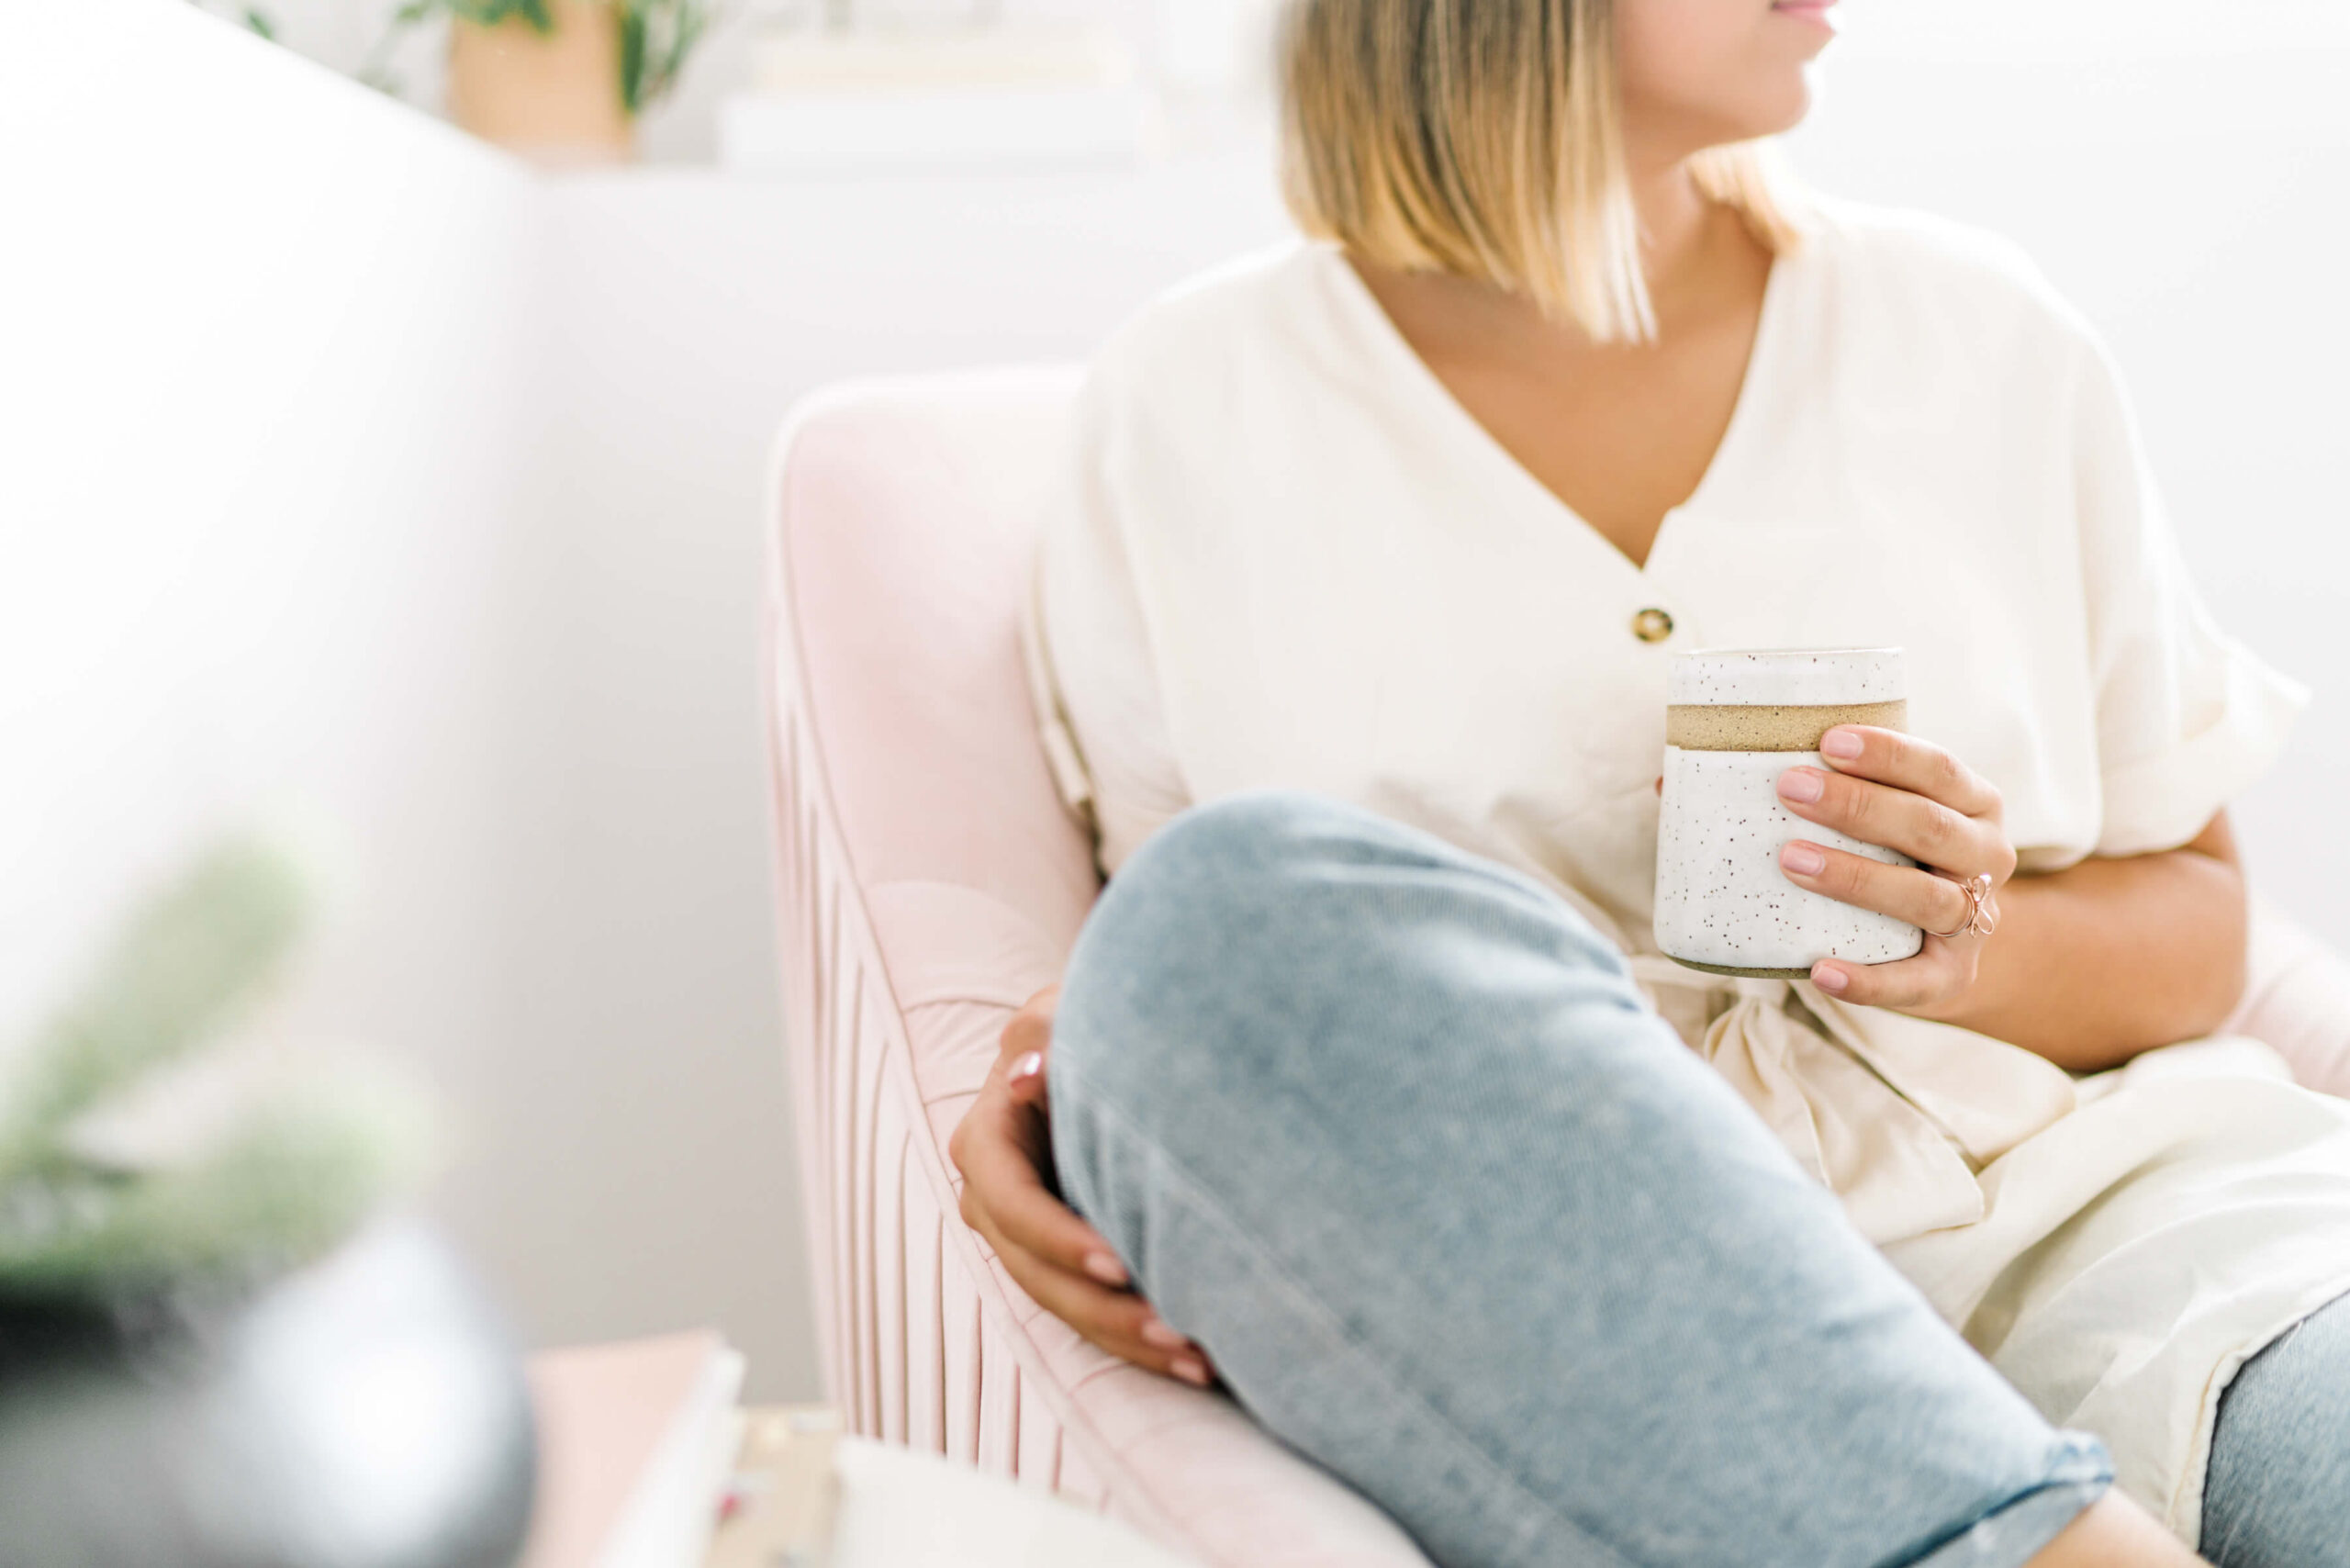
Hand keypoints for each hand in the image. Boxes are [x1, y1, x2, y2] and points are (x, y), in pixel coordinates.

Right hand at [947, 985, 1212, 1385]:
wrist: (1101, 1050)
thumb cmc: (1083, 1022)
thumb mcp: (1060, 1012)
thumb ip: (1043, 1032)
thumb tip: (1026, 1075)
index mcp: (984, 1142)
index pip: (1012, 1204)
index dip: (1058, 1238)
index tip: (1119, 1262)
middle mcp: (993, 1200)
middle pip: (1039, 1274)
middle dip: (1105, 1311)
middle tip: (1176, 1330)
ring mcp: (1027, 1239)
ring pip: (1068, 1306)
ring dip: (1129, 1339)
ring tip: (1198, 1357)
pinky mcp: (1066, 1261)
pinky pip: (1095, 1312)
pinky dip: (1141, 1338)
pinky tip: (1199, 1358)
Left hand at [1771, 726, 2016, 1015]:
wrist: (1938, 935)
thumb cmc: (1897, 849)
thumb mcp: (1895, 807)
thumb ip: (1853, 780)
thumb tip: (1754, 751)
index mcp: (1976, 804)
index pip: (1939, 770)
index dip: (1887, 755)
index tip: (1827, 742)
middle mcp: (1987, 857)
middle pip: (1929, 827)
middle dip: (1858, 806)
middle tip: (1790, 789)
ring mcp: (1975, 920)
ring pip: (1925, 898)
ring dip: (1856, 878)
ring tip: (1791, 860)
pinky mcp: (1952, 975)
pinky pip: (1914, 983)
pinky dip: (1868, 981)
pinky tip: (1820, 972)